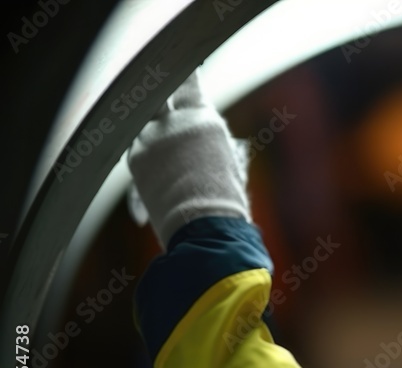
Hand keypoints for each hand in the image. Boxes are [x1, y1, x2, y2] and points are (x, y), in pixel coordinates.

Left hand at [127, 67, 250, 247]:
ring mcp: (150, 138)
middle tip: (158, 86)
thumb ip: (213, 141)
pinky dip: (145, 154)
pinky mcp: (135, 158)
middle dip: (159, 90)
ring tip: (159, 141)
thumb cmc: (227, 201)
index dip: (184, 73)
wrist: (207, 228)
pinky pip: (137, 147)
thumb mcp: (230, 162)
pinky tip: (153, 170)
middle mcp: (174, 122)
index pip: (188, 81)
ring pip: (143, 120)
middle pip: (157, 91)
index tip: (182, 67)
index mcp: (204, 119)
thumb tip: (211, 135)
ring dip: (150, 127)